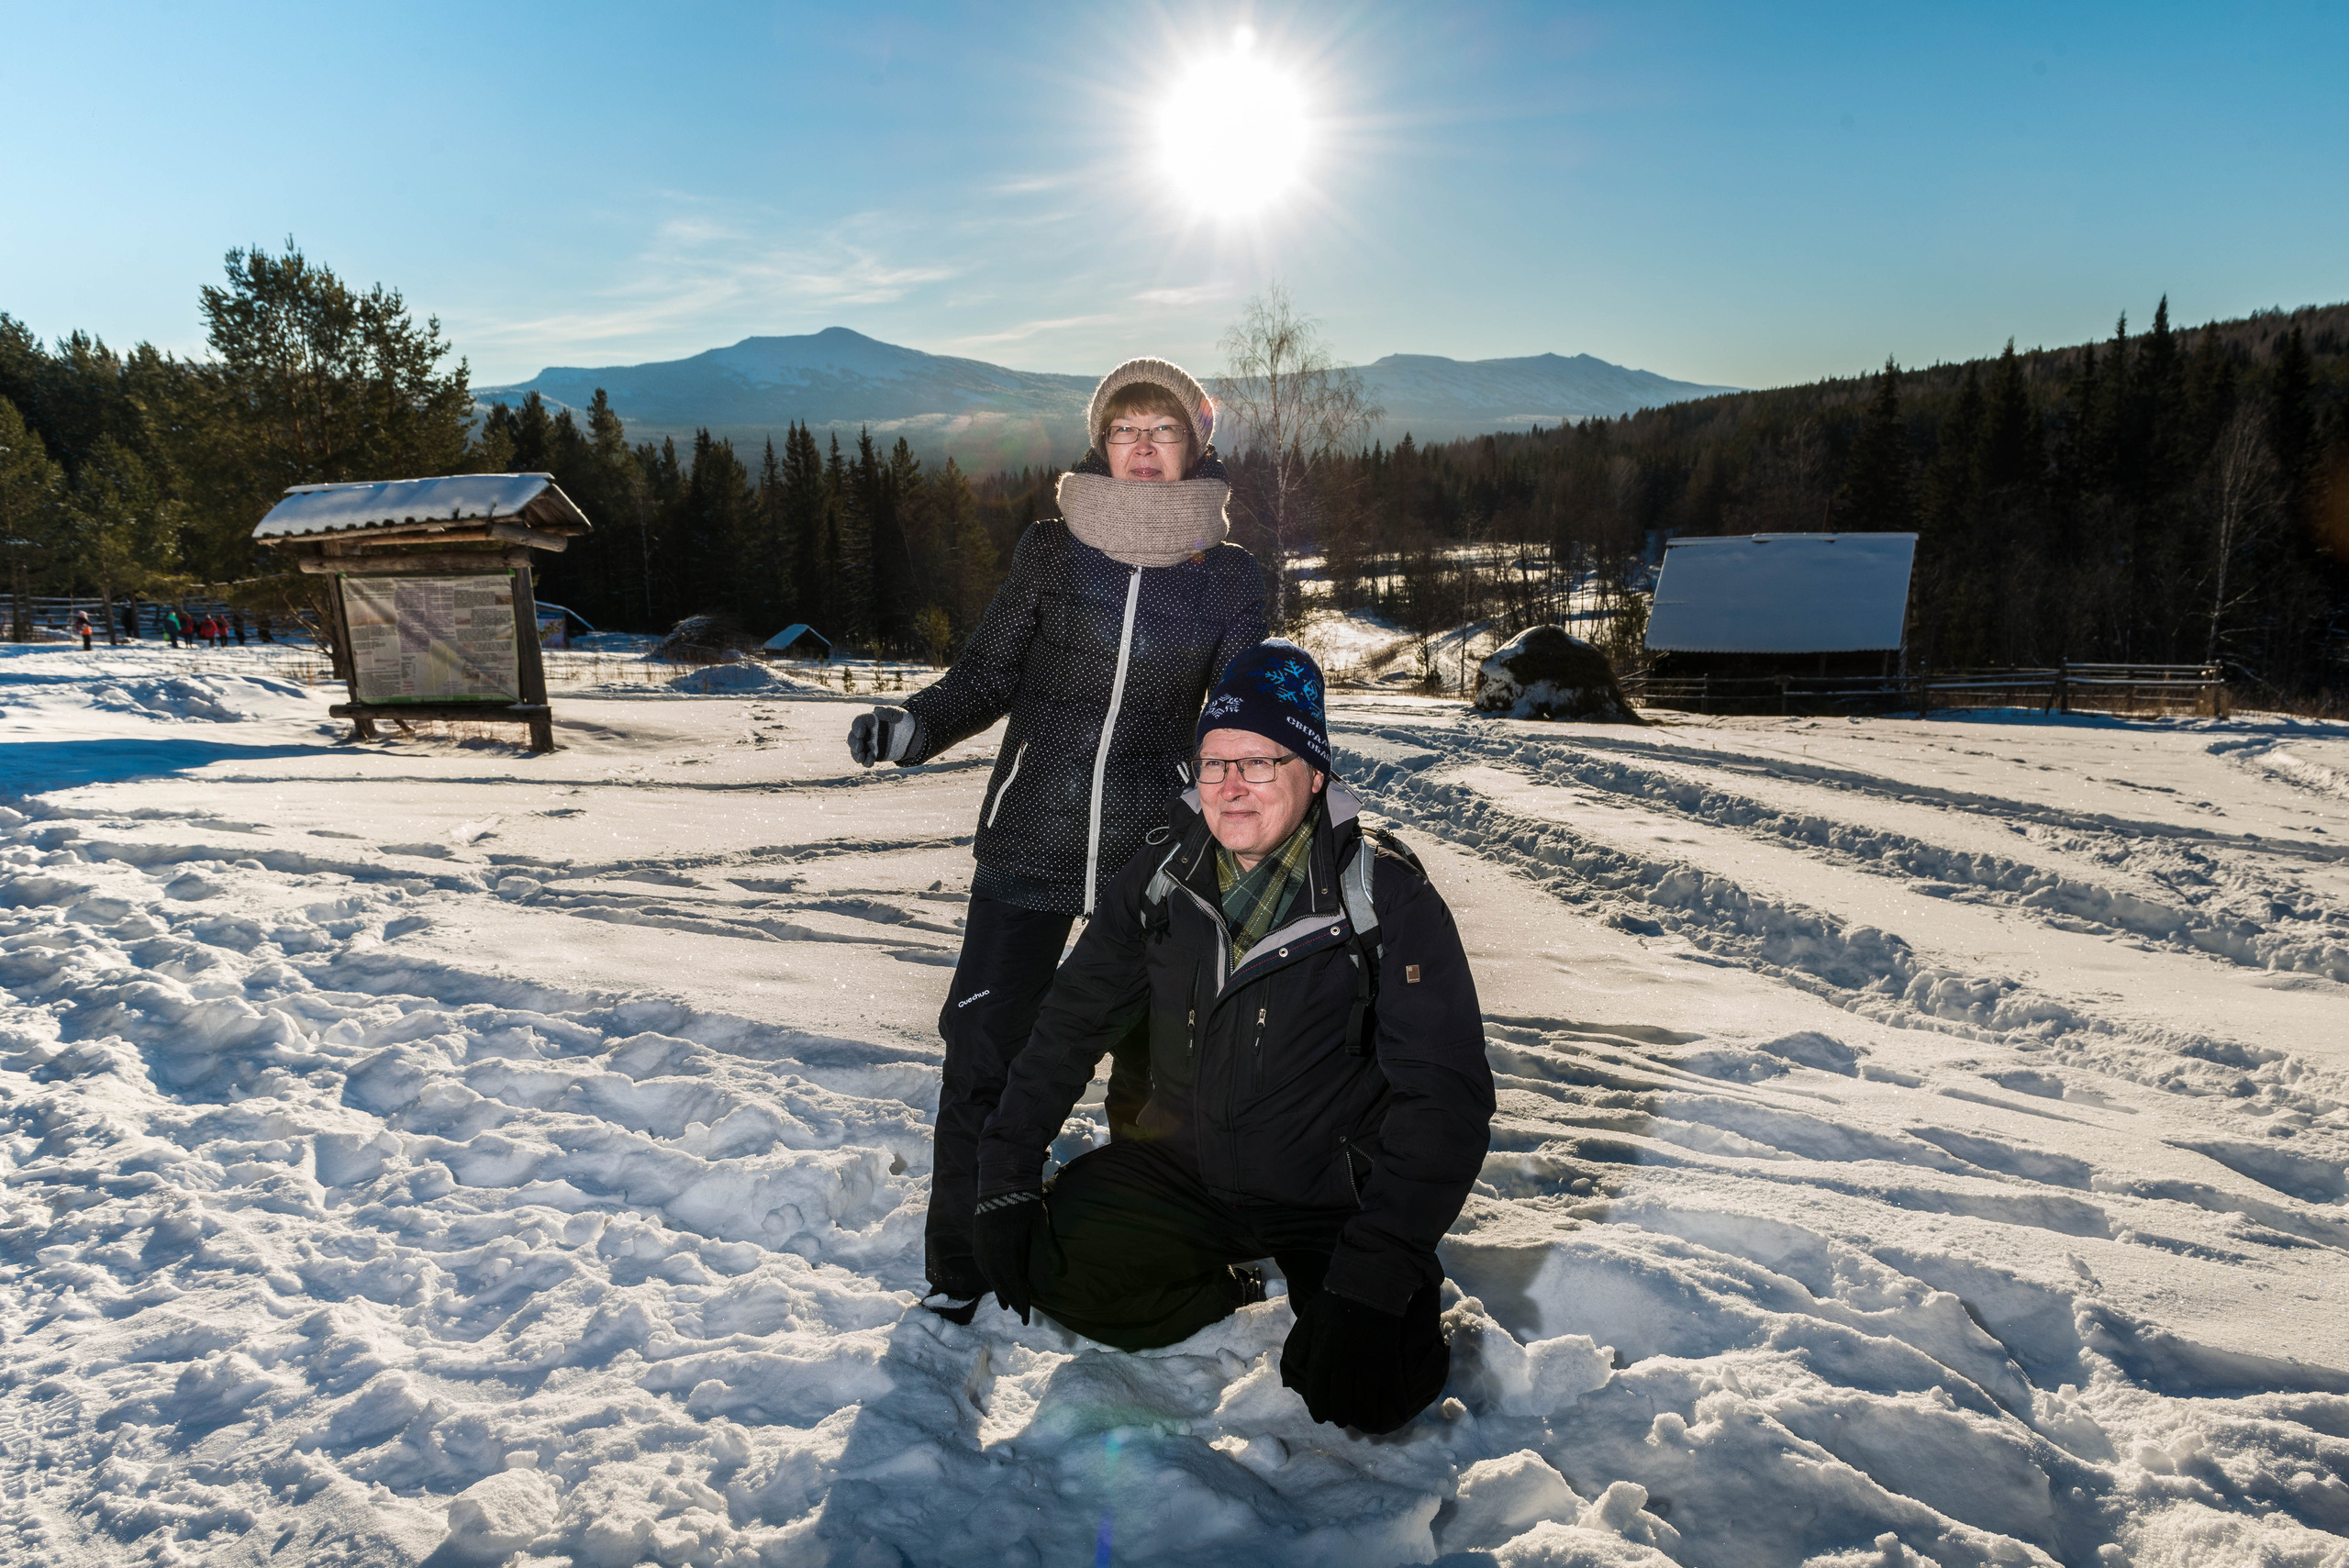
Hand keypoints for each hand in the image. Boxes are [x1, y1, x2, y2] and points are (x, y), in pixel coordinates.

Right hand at [846, 707, 915, 767]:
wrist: (910, 735)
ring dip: (856, 755)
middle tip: (859, 747)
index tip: (861, 733)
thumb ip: (888, 711)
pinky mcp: (873, 755)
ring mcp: (868, 745)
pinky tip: (871, 761)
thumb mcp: (898, 714)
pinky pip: (866, 760)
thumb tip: (877, 711)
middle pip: (852, 738)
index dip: (856, 728)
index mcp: (868, 721)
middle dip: (853, 743)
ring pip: (856, 751)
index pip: (858, 723)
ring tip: (860, 757)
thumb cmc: (902, 721)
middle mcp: (865, 733)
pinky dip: (866, 762)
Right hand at [971, 1190, 1042, 1321]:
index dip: (1021, 1302)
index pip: (1015, 1284)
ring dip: (998, 1291)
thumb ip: (1048, 1248)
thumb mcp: (1041, 1224)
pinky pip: (982, 1266)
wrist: (1001, 1182)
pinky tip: (994, 1282)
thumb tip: (1057, 1271)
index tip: (1026, 1317)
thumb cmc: (1026, 1202)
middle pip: (1001, 1284)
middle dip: (1011, 1300)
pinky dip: (989, 1278)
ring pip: (989, 1277)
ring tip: (1006, 1304)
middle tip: (1020, 1313)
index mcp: (1008, 1251)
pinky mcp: (977, 1241)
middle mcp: (991, 1253)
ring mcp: (981, 1247)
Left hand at [1279, 1286, 1447, 1433]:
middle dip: (1339, 1417)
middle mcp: (1344, 1366)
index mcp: (1323, 1356)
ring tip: (1363, 1420)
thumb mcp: (1309, 1318)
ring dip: (1364, 1417)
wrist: (1369, 1284)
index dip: (1319, 1411)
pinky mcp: (1389, 1361)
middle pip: (1341, 1406)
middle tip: (1341, 1418)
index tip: (1321, 1417)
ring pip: (1365, 1405)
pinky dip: (1396, 1406)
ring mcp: (1368, 1365)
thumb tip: (1293, 1367)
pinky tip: (1397, 1414)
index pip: (1318, 1396)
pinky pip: (1393, 1392)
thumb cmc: (1336, 1300)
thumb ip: (1299, 1343)